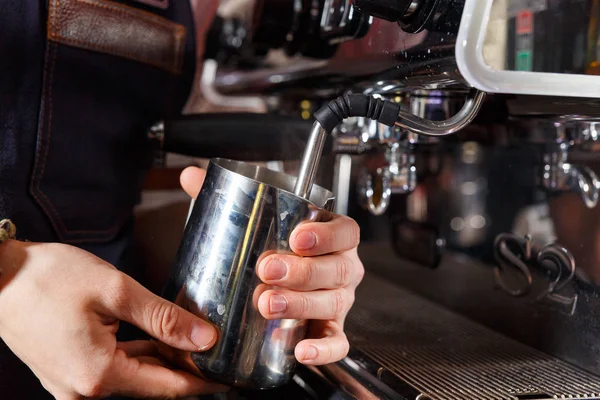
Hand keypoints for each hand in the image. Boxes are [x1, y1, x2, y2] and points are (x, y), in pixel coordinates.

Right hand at [0, 240, 227, 398]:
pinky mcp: (67, 372)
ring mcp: (72, 385)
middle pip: (150, 385)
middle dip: (183, 369)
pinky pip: (113, 370)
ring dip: (161, 360)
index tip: (226, 377)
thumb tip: (203, 338)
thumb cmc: (49, 278)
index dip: (200, 382)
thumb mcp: (116, 291)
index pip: (166, 389)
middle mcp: (83, 391)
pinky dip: (137, 356)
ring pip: (133, 377)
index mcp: (98, 375)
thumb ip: (164, 318)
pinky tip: (156, 340)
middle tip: (212, 351)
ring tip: (190, 342)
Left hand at [180, 166, 363, 365]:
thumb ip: (229, 197)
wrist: (285, 282)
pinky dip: (323, 349)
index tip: (296, 236)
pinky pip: (337, 342)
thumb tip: (191, 175)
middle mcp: (341, 268)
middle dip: (303, 270)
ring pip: (333, 303)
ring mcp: (338, 300)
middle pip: (337, 269)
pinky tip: (302, 351)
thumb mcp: (259, 221)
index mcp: (333, 238)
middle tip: (267, 269)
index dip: (326, 235)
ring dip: (302, 304)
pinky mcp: (331, 329)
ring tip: (267, 304)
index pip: (345, 232)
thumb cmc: (279, 248)